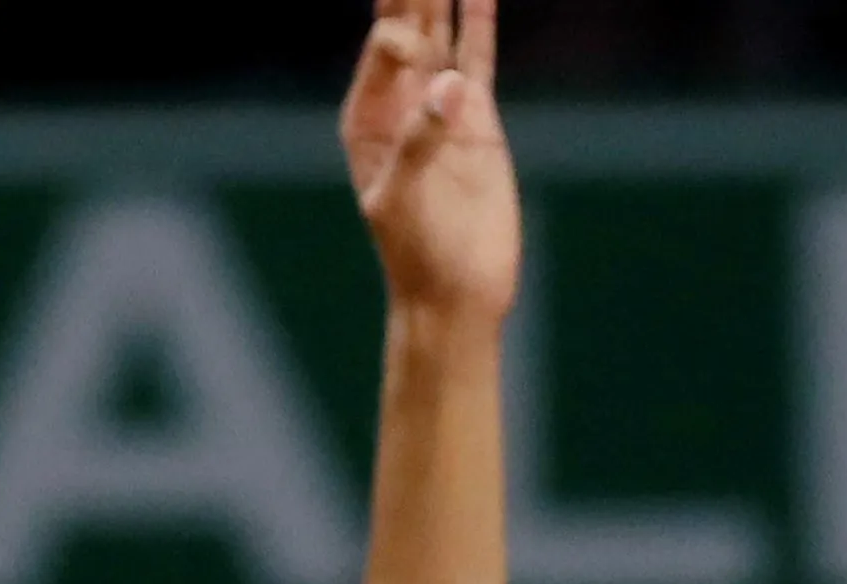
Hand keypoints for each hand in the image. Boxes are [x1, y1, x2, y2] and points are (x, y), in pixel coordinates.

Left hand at [339, 0, 516, 322]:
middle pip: (409, 21)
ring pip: (444, 31)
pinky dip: (480, 22)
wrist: (456, 293)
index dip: (399, 24)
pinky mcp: (478, 120)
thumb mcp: (402, 200)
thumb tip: (450, 86)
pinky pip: (479, 58)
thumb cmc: (415, 253)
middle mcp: (400, 100)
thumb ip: (421, 140)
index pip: (384, 45)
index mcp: (367, 115)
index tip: (414, 38)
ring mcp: (441, 106)